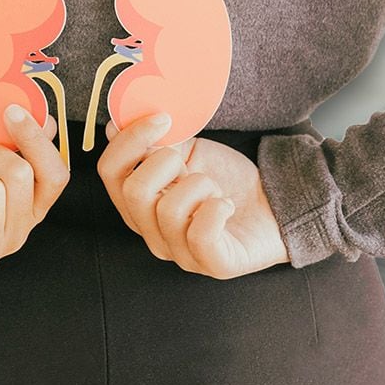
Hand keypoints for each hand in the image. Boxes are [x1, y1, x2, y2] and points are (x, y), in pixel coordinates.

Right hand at [97, 112, 290, 278]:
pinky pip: (200, 235)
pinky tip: (226, 204)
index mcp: (137, 204)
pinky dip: (216, 209)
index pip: (109, 171)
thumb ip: (154, 142)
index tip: (162, 119)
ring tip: (214, 188)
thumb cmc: (227, 180)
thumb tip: (118, 123)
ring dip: (199, 185)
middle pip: (133, 191)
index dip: (129, 141)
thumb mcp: (188, 154)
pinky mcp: (213, 265)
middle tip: (189, 162)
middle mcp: (151, 232)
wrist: (275, 205)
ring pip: (168, 210)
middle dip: (165, 162)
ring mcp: (180, 253)